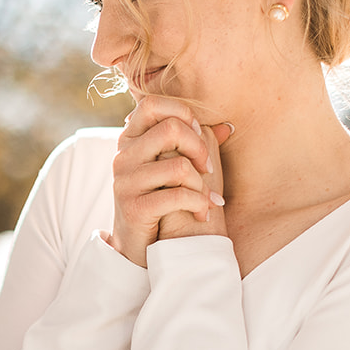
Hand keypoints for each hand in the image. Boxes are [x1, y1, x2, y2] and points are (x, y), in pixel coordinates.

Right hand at [107, 95, 227, 267]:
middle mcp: (123, 157)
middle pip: (171, 129)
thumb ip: (194, 144)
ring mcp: (126, 182)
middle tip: (207, 169)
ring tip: (206, 198)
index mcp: (130, 139)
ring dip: (201, 184)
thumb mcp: (173, 168)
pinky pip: (178, 196)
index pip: (152, 104)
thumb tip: (226, 126)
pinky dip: (198, 204)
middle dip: (200, 148)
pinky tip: (202, 212)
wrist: (138, 246)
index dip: (182, 113)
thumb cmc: (161, 201)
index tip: (197, 135)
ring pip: (179, 166)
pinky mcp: (134, 208)